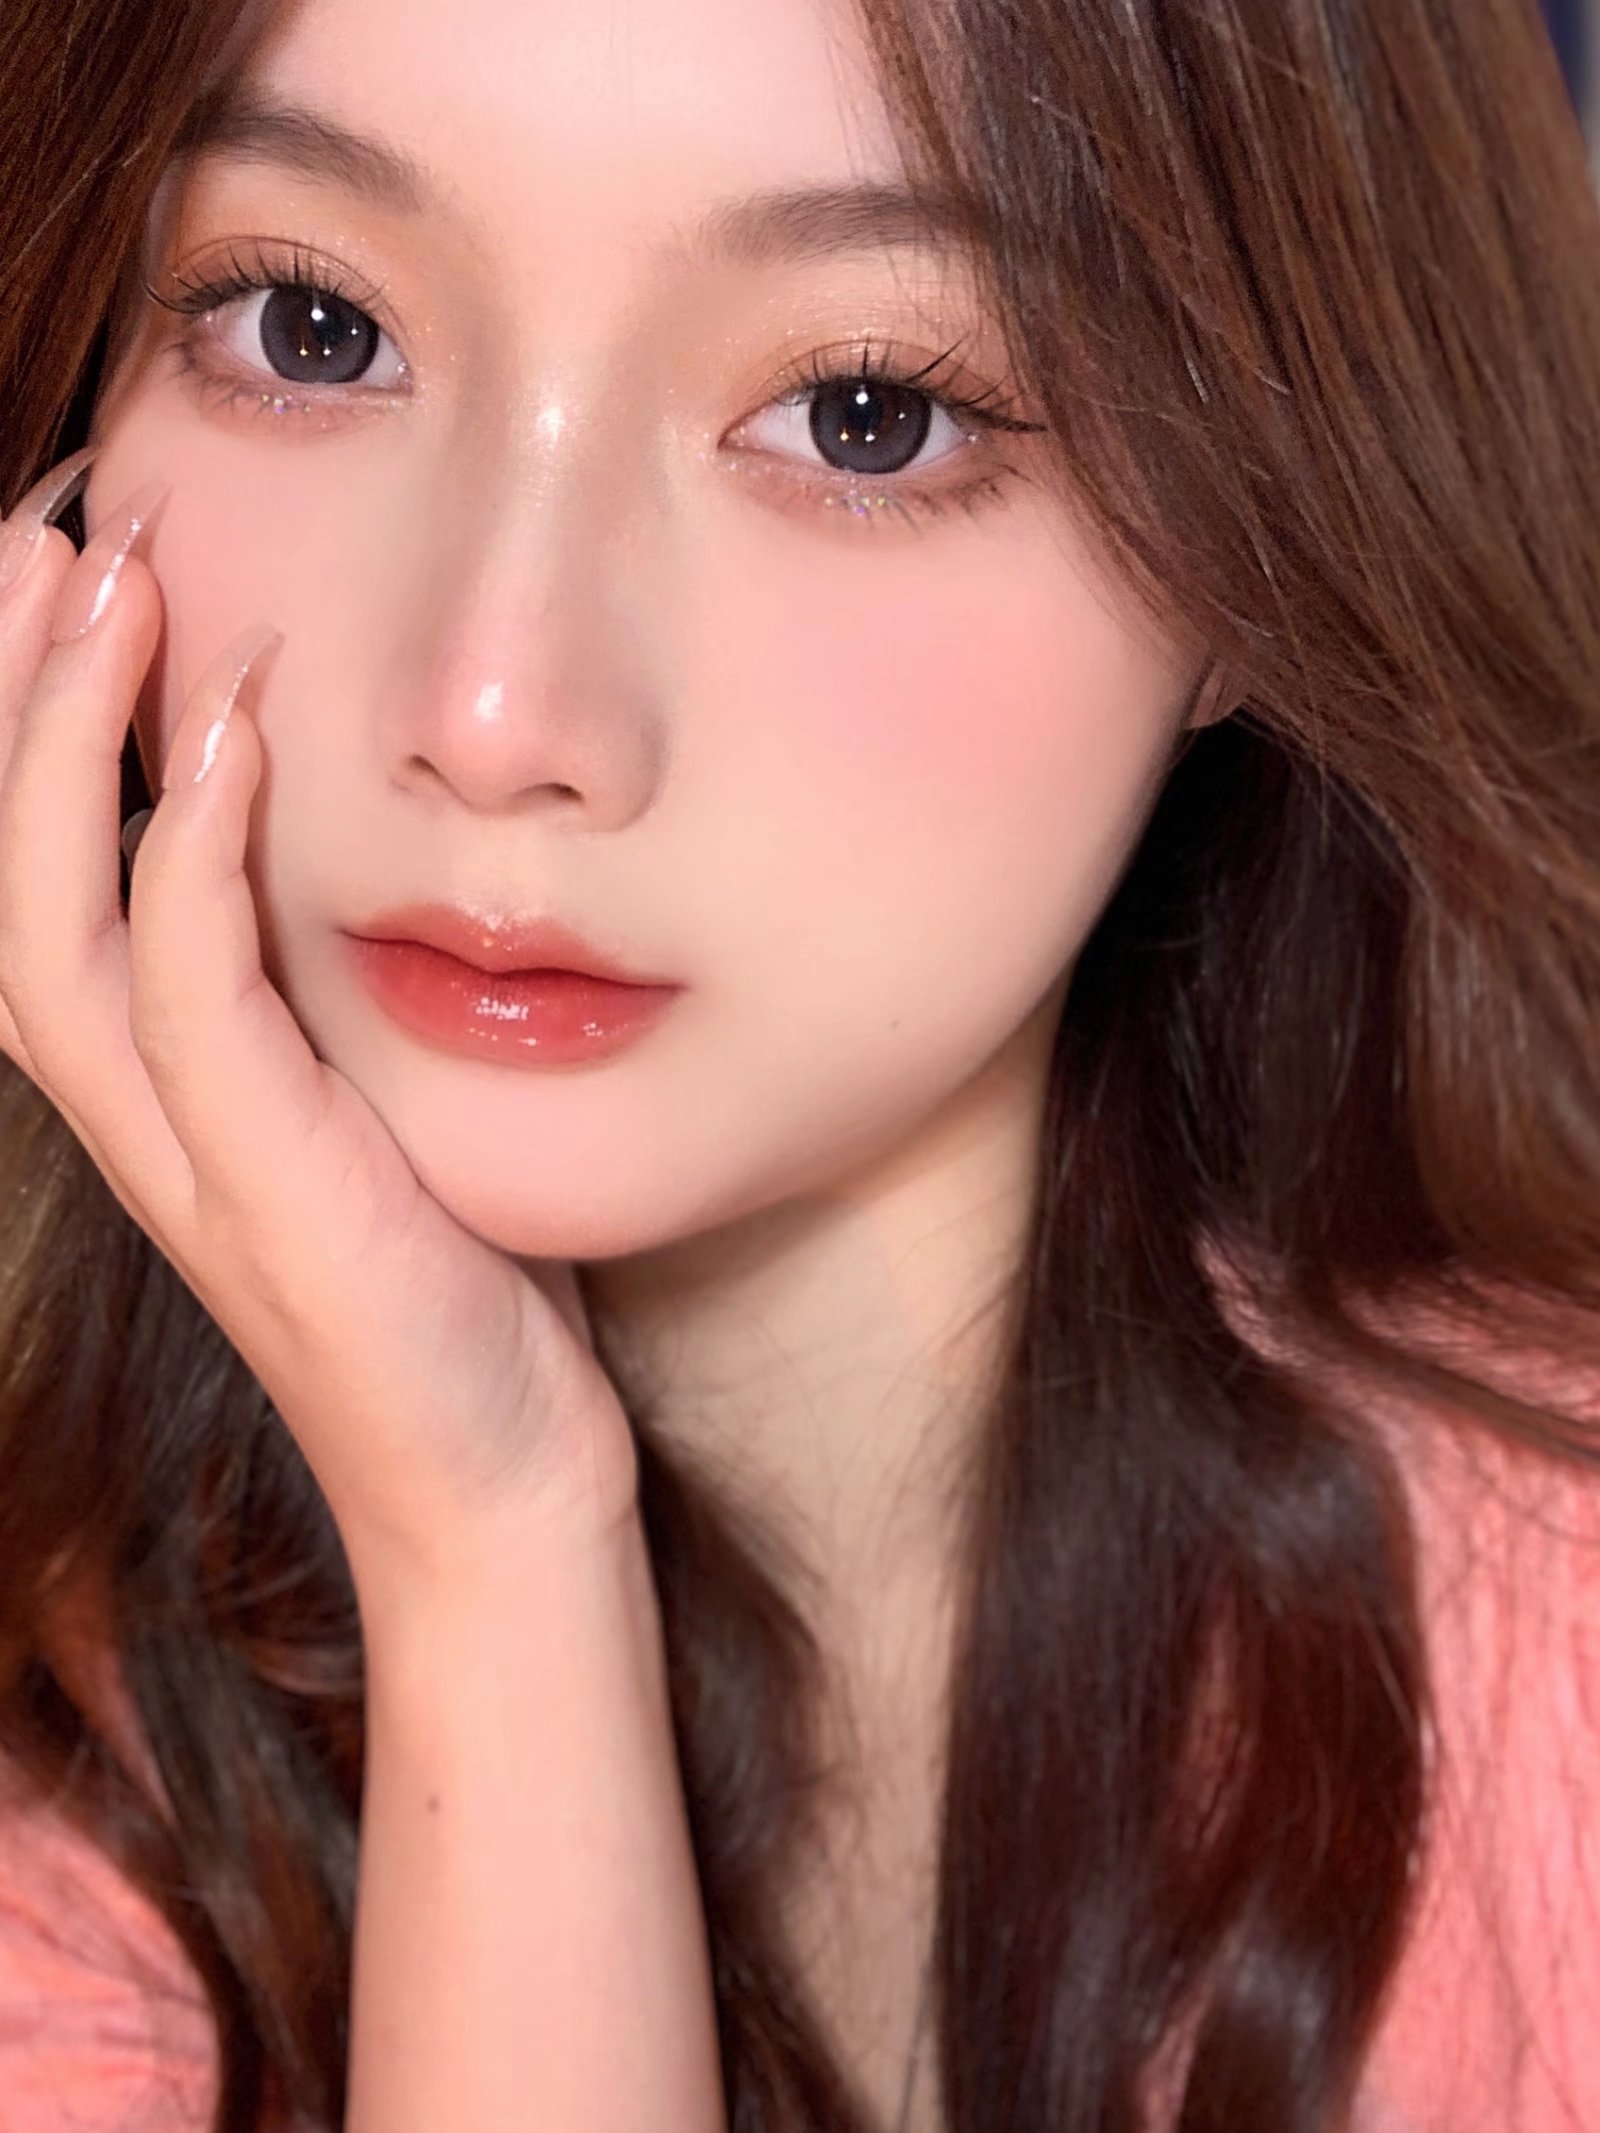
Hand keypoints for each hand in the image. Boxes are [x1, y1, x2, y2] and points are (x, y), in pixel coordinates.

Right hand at [0, 450, 640, 1598]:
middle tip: (46, 525)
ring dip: (60, 743)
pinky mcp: (270, 1191)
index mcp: (152, 1093)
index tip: (64, 572)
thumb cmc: (448, 1292)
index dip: (16, 732)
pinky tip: (223, 732)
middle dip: (1, 697)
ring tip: (100, 576)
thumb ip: (325, 1002)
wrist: (493, 1483)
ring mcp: (185, 1162)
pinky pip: (194, 997)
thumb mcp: (374, 1114)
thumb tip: (348, 860)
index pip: (30, 886)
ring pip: (48, 925)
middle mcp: (134, 1118)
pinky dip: (188, 855)